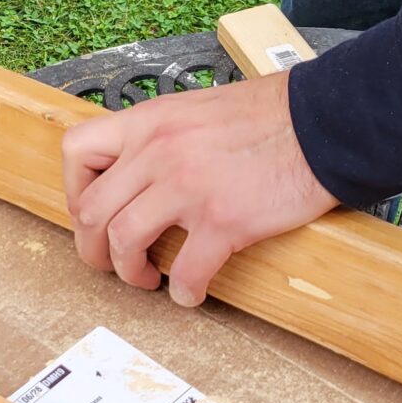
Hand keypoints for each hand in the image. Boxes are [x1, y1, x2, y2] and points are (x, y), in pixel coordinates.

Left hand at [61, 72, 337, 306]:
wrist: (325, 122)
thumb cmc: (273, 115)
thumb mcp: (199, 109)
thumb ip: (165, 136)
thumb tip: (144, 173)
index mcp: (151, 121)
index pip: (77, 151)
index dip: (76, 192)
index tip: (92, 213)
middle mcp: (158, 152)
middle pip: (91, 210)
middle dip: (93, 248)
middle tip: (111, 262)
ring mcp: (188, 186)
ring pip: (123, 241)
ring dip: (129, 272)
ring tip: (148, 279)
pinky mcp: (224, 220)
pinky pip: (185, 271)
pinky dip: (184, 292)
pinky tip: (193, 293)